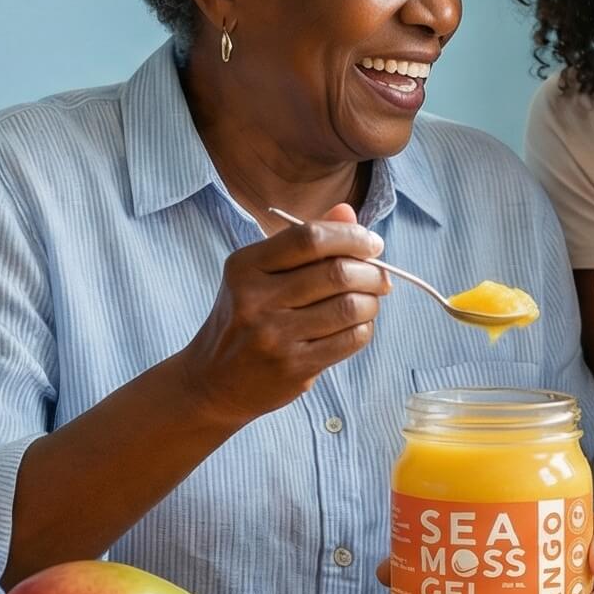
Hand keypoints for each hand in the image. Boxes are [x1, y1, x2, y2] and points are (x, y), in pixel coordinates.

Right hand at [178, 204, 389, 427]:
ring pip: (349, 308)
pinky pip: (350, 340)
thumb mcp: (259, 273)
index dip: (351, 236)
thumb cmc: (243, 319)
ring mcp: (274, 336)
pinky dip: (364, 328)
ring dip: (372, 301)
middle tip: (380, 276)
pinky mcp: (293, 367)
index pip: (309, 238)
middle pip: (336, 273)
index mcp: (246, 266)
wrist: (213, 381)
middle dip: (371, 272)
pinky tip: (357, 325)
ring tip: (370, 301)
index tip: (372, 243)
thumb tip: (348, 212)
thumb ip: (303, 241)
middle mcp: (256, 299)